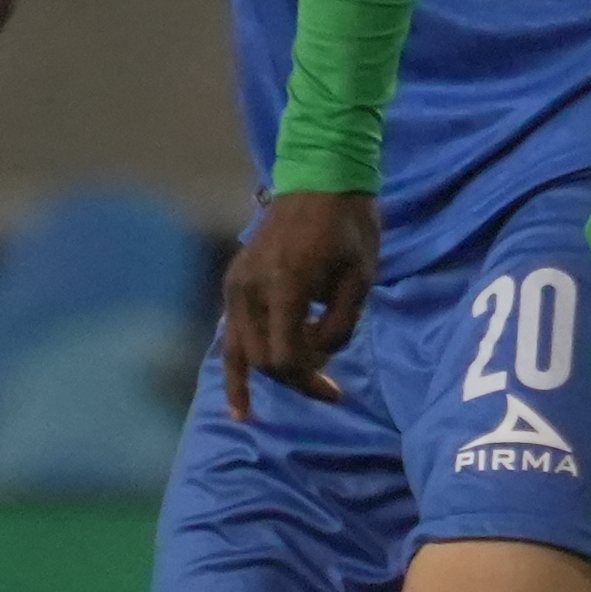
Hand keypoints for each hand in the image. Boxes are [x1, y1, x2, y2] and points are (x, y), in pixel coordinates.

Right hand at [220, 188, 377, 413]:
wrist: (321, 177)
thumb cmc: (349, 226)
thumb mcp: (361, 278)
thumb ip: (340, 324)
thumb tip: (318, 355)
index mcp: (286, 285)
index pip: (285, 357)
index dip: (309, 378)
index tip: (336, 388)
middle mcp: (251, 287)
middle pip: (263, 358)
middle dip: (294, 378)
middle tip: (329, 387)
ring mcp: (237, 283)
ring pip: (238, 350)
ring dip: (257, 379)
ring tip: (250, 414)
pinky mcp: (234, 280)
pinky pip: (229, 331)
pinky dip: (232, 365)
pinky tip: (236, 400)